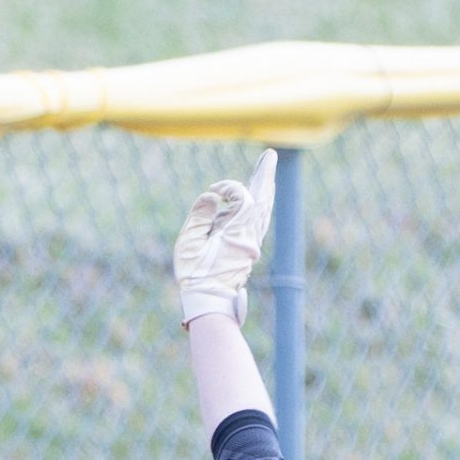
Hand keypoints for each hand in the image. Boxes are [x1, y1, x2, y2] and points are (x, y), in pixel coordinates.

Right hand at [171, 149, 277, 326]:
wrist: (209, 303)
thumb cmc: (194, 275)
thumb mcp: (189, 243)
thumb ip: (199, 215)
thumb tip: (213, 196)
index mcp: (237, 235)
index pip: (245, 198)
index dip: (231, 187)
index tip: (214, 191)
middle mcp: (251, 238)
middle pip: (264, 200)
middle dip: (265, 176)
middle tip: (270, 155)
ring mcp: (252, 244)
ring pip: (265, 210)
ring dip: (265, 189)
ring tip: (266, 170)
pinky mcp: (249, 249)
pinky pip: (260, 220)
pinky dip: (261, 204)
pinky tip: (260, 196)